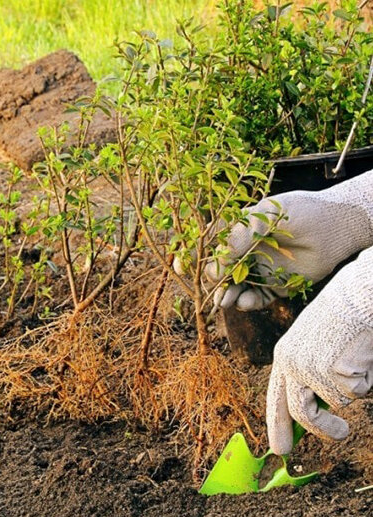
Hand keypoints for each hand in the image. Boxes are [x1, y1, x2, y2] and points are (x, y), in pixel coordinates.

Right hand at [206, 169, 372, 310]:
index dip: (196, 257)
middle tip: (216, 285)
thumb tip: (219, 260)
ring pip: (234, 288)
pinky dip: (247, 302)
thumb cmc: (300, 212)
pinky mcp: (274, 286)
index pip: (210, 246)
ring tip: (225, 301)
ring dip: (226, 295)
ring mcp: (258, 270)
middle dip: (213, 281)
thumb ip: (241, 235)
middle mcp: (245, 252)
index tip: (184, 267)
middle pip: (219, 270)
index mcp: (237, 232)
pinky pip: (255, 298)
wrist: (335, 227)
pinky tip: (245, 302)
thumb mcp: (266, 215)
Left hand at [267, 246, 372, 454]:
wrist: (357, 296)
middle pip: (302, 413)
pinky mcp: (334, 372)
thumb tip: (312, 411)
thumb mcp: (314, 345)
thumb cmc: (341, 318)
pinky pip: (358, 390)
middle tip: (342, 434)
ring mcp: (312, 370)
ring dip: (354, 388)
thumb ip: (307, 374)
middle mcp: (292, 365)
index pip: (276, 399)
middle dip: (323, 430)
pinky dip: (367, 378)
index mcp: (284, 357)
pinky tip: (363, 355)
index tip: (280, 450)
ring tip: (356, 359)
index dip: (278, 425)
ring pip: (339, 401)